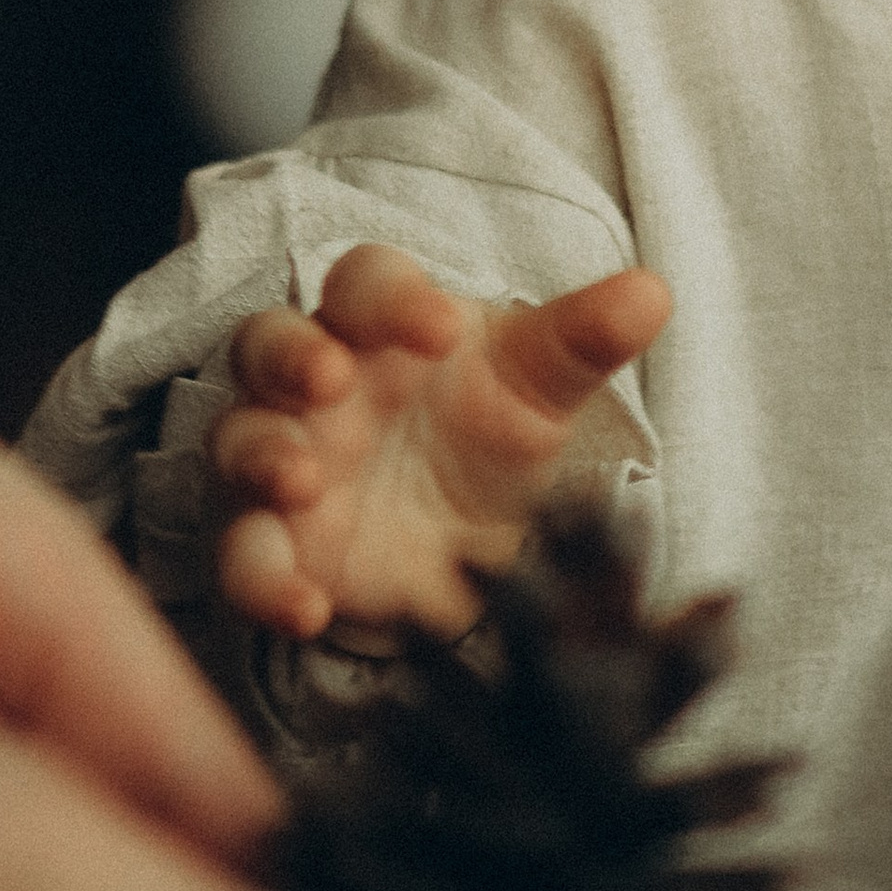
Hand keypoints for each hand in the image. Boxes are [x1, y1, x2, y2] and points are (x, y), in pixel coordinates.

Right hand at [211, 244, 670, 639]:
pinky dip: (264, 581)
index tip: (440, 329)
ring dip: (264, 456)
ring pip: (239, 440)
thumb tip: (651, 292)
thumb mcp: (542, 387)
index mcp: (382, 326)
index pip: (365, 284)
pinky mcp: (277, 544)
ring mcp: (287, 460)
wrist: (465, 538)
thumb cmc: (488, 429)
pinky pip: (245, 556)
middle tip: (331, 377)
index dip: (392, 298)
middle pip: (270, 342)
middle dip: (291, 357)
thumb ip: (585, 341)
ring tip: (304, 482)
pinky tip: (304, 606)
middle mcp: (318, 385)